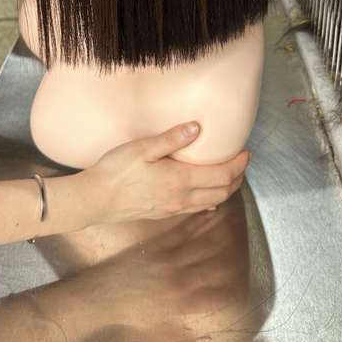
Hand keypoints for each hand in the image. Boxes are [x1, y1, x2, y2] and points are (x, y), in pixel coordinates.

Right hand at [77, 123, 250, 227]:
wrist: (96, 199)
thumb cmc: (116, 171)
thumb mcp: (143, 148)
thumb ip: (172, 139)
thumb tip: (197, 128)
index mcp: (180, 181)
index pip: (222, 176)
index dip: (238, 164)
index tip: (245, 152)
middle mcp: (181, 199)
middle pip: (222, 192)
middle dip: (237, 177)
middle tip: (241, 161)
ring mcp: (173, 209)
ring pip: (211, 202)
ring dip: (226, 189)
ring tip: (230, 174)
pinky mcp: (164, 213)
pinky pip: (195, 208)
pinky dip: (209, 200)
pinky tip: (206, 196)